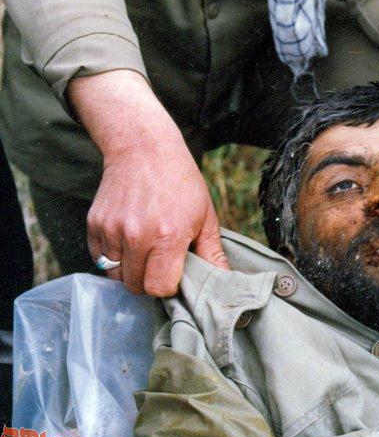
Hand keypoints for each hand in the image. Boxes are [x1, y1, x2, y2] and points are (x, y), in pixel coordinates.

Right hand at [87, 134, 227, 295]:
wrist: (144, 148)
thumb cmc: (181, 183)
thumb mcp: (206, 216)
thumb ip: (212, 253)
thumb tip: (224, 281)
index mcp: (168, 236)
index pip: (159, 288)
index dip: (168, 287)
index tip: (174, 274)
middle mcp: (136, 236)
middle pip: (136, 286)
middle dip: (149, 281)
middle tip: (160, 263)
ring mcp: (112, 230)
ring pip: (115, 275)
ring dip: (130, 270)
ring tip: (145, 250)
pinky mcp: (94, 224)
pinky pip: (99, 258)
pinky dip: (113, 257)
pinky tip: (128, 240)